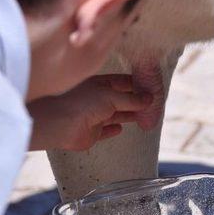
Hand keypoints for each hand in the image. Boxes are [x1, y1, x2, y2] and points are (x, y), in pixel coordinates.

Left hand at [28, 74, 151, 150]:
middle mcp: (96, 98)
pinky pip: (105, 130)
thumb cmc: (83, 103)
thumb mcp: (111, 96)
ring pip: (116, 114)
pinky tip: (120, 129)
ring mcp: (93, 115)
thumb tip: (150, 99)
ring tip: (145, 118)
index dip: (137, 85)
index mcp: (99, 84)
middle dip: (136, 102)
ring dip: (129, 115)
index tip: (151, 89)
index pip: (122, 82)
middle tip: (152, 105)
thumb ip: (132, 99)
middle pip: (121, 99)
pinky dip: (113, 130)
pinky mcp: (91, 132)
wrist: (60, 124)